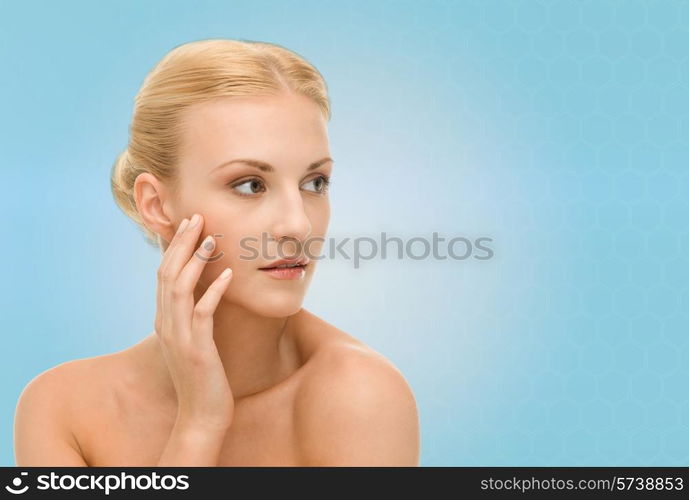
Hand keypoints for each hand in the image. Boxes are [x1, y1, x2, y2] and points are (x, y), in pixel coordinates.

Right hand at [154, 213, 234, 432]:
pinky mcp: (196, 350)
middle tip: (196, 218)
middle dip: (181, 244)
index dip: (175, 247)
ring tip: (211, 239)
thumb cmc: (202, 376)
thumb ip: (193, 315)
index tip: (189, 224)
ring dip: (194, 261)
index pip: (164, 274)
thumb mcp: (193, 340)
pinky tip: (228, 275)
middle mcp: (166, 325)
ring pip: (180, 289)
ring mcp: (179, 338)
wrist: (201, 415)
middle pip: (167, 274)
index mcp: (165, 320)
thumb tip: (206, 290)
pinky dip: (214, 292)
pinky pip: (203, 314)